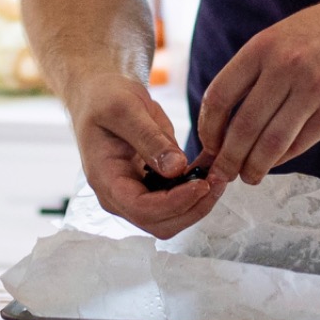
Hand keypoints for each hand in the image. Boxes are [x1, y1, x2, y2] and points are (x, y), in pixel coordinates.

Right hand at [70, 75, 221, 239]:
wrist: (100, 95)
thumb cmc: (106, 98)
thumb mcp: (125, 109)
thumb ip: (149, 139)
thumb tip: (177, 169)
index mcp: (106, 180)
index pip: (141, 209)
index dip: (176, 203)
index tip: (203, 183)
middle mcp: (119, 196)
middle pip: (161, 224)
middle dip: (193, 207)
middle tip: (219, 179)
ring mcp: (135, 194)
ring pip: (172, 218)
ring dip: (199, 202)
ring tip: (219, 173)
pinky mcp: (151, 187)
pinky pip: (177, 201)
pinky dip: (197, 191)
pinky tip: (211, 169)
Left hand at [196, 0, 319, 185]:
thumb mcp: (282, 37)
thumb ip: (255, 72)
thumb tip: (225, 124)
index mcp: (264, 46)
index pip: (220, 97)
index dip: (208, 129)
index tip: (210, 145)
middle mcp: (286, 66)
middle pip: (243, 127)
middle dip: (228, 159)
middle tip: (223, 173)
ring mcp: (315, 89)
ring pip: (271, 143)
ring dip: (255, 167)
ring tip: (250, 176)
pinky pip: (301, 143)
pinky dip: (283, 157)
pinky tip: (277, 160)